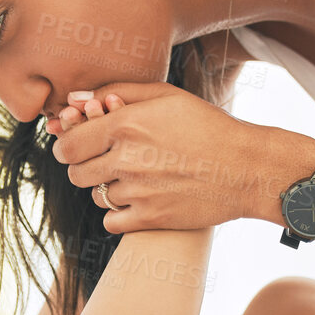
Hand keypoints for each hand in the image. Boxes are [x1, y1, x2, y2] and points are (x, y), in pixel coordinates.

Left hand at [46, 82, 266, 231]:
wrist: (247, 167)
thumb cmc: (207, 126)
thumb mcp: (166, 96)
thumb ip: (117, 92)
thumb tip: (74, 100)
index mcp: (125, 125)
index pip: (68, 144)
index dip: (68, 144)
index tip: (79, 145)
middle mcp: (127, 159)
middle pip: (76, 173)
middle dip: (85, 166)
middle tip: (106, 161)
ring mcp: (138, 192)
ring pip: (96, 196)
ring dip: (106, 188)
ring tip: (133, 178)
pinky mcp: (151, 218)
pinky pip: (111, 222)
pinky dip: (118, 214)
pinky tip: (137, 200)